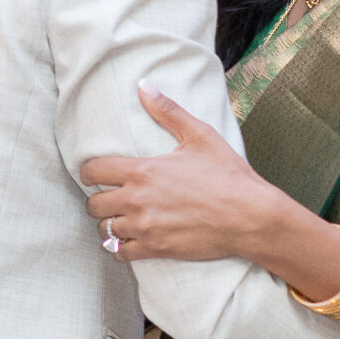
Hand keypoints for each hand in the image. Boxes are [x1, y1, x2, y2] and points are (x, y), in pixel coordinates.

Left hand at [83, 85, 279, 262]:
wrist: (249, 216)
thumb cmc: (227, 175)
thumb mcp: (199, 135)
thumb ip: (167, 111)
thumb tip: (144, 86)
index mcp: (142, 170)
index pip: (92, 171)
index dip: (90, 172)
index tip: (98, 174)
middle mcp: (137, 199)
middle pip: (93, 204)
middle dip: (99, 199)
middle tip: (113, 197)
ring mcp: (144, 227)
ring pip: (105, 230)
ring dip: (110, 224)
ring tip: (123, 219)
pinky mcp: (155, 249)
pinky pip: (121, 252)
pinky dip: (122, 247)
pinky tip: (132, 240)